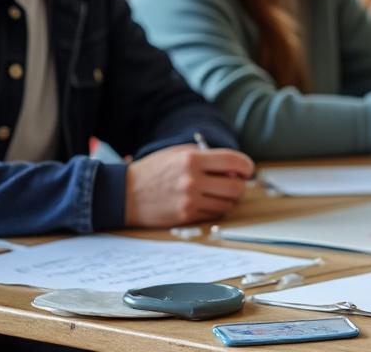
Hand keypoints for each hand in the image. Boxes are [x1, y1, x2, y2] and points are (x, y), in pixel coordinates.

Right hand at [124, 144, 253, 227]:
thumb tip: (234, 166)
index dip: (246, 166)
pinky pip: (214, 214)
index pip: (234, 161)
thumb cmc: (154, 171)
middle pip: (236, 186)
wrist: (123, 194)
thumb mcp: (178, 153)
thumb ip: (206, 156)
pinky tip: (207, 202)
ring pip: (228, 203)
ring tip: (219, 194)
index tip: (247, 170)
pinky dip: (216, 209)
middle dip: (240, 185)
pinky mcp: (185, 216)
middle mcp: (192, 180)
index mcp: (192, 159)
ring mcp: (189, 200)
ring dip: (229, 199)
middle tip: (235, 183)